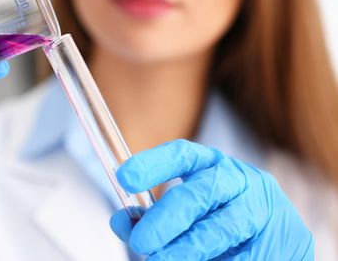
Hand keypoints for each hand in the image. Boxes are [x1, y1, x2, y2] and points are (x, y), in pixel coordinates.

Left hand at [110, 139, 313, 259]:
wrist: (276, 237)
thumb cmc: (218, 220)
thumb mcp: (186, 213)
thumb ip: (152, 216)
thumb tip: (121, 221)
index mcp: (211, 165)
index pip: (181, 155)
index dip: (152, 164)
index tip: (124, 176)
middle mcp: (238, 179)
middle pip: (199, 193)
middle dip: (166, 218)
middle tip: (141, 242)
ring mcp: (261, 207)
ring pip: (222, 226)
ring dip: (189, 248)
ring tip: (161, 260)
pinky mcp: (285, 237)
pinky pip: (245, 254)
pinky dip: (218, 260)